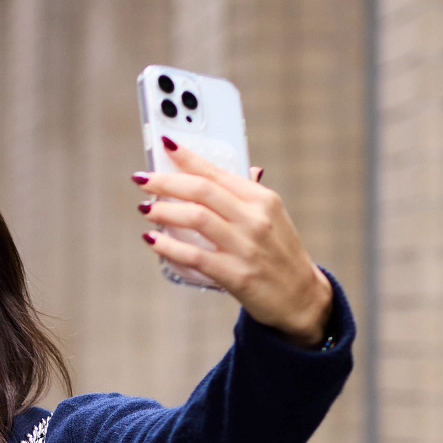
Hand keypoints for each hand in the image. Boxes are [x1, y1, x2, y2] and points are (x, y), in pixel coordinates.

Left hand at [134, 141, 332, 347]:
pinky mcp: (236, 274)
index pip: (218, 172)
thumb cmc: (279, 255)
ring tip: (145, 208)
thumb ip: (248, 196)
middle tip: (142, 179)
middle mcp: (255, 219)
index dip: (188, 158)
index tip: (165, 145)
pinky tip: (152, 240)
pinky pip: (194, 256)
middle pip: (202, 191)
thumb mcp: (272, 218)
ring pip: (196, 218)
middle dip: (166, 182)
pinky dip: (168, 246)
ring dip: (164, 211)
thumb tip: (231, 171)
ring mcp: (245, 247)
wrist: (300, 297)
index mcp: (262, 199)